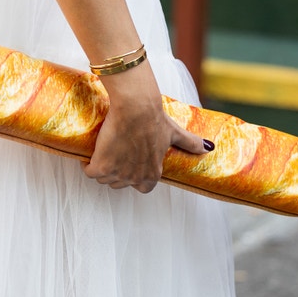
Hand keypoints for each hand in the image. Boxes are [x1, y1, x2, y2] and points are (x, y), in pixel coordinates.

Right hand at [82, 61, 212, 192]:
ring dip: (102, 168)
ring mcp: (118, 174)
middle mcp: (135, 177)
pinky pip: (90, 172)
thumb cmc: (154, 119)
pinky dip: (88, 165)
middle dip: (117, 172)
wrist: (135, 109)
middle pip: (119, 184)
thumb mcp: (175, 133)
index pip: (142, 188)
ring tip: (102, 152)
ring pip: (104, 179)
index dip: (135, 176)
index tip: (129, 162)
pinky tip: (89, 155)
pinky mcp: (101, 166)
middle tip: (115, 154)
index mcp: (153, 173)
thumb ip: (190, 143)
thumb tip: (209, 148)